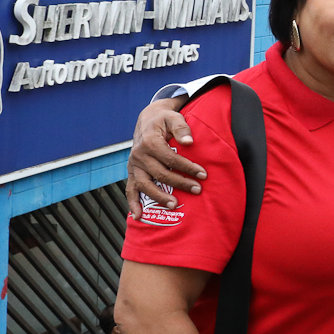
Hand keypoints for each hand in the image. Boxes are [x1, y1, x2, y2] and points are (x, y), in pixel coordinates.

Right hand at [125, 98, 203, 217]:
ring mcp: (134, 166)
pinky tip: (138, 216)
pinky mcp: (132, 173)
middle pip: (160, 174)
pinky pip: (130, 190)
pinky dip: (133, 204)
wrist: (147, 120)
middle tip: (197, 189)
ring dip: (159, 197)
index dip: (187, 167)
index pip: (170, 159)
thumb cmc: (164, 120)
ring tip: (174, 205)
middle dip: (180, 183)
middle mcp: (139, 155)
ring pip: (145, 185)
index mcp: (149, 142)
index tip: (203, 174)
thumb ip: (181, 128)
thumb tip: (189, 142)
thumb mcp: (173, 117)